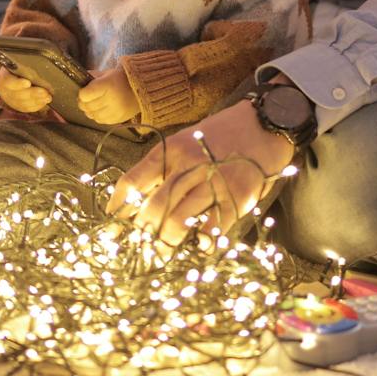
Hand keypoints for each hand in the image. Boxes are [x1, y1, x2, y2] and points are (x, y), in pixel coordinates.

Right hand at [0, 66, 51, 113]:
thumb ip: (25, 65)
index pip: (10, 82)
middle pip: (19, 95)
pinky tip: (45, 102)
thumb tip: (37, 60)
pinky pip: (28, 108)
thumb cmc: (16, 70)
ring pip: (24, 103)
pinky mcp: (18, 107)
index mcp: (5, 79)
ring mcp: (12, 101)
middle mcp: (6, 92)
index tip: (28, 83)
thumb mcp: (17, 65)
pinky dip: (37, 106)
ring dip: (38, 101)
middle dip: (33, 93)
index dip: (18, 84)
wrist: (7, 81)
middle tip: (45, 92)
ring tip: (48, 97)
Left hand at [78, 68, 139, 124]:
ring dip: (90, 111)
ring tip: (92, 106)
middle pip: (88, 106)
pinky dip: (98, 117)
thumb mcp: (107, 73)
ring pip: (93, 116)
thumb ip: (93, 77)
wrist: (143, 88)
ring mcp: (116, 111)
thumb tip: (79, 81)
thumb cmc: (122, 79)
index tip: (84, 91)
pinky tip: (100, 110)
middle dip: (83, 103)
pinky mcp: (119, 119)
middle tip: (84, 100)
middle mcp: (112, 99)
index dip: (82, 94)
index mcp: (107, 85)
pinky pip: (102, 121)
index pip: (85, 95)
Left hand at [105, 100, 295, 246]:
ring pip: (179, 220)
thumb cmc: (222, 135)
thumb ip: (167, 165)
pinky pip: (212, 228)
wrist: (264, 123)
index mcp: (173, 149)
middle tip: (140, 244)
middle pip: (156, 205)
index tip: (112, 218)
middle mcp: (190, 165)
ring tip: (162, 251)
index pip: (136, 178)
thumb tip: (140, 196)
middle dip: (144, 230)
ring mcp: (215, 182)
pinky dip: (202, 242)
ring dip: (167, 241)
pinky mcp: (237, 198)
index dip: (120, 203)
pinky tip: (198, 245)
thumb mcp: (188, 139)